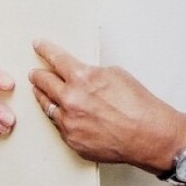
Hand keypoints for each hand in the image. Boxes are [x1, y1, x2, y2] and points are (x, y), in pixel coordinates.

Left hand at [29, 39, 185, 170]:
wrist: (150, 136)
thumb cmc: (138, 106)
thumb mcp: (114, 74)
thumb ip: (90, 73)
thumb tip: (78, 74)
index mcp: (81, 78)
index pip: (55, 58)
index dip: (44, 50)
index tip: (38, 46)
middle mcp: (71, 99)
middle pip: (44, 81)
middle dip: (38, 74)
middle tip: (34, 72)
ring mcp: (70, 122)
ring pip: (47, 105)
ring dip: (43, 95)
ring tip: (40, 90)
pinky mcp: (72, 140)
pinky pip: (58, 125)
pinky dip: (59, 117)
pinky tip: (59, 112)